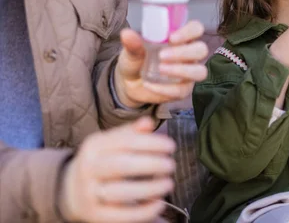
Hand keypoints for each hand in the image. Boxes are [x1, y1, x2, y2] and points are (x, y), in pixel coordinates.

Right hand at [58, 117, 175, 222]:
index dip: (151, 143)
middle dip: (152, 165)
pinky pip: (120, 216)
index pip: (126, 141)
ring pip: (121, 192)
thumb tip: (149, 122)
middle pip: (122, 165)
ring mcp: (90, 192)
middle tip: (171, 165)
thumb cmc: (102, 161)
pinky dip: (143, 211)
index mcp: (95, 146)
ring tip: (168, 184)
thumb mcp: (110, 143)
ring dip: (150, 189)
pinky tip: (159, 204)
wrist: (70, 190)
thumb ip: (131, 133)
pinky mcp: (94, 214)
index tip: (171, 146)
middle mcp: (89, 168)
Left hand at [115, 21, 208, 107]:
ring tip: (161, 70)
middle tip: (162, 56)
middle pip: (201, 49)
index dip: (189, 31)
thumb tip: (127, 34)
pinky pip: (183, 90)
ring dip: (182, 70)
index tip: (172, 38)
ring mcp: (188, 72)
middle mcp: (189, 54)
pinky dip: (165, 89)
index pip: (196, 28)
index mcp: (180, 38)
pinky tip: (150, 86)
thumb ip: (132, 45)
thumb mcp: (131, 52)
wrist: (129, 84)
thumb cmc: (136, 61)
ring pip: (200, 71)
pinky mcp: (183, 89)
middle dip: (184, 52)